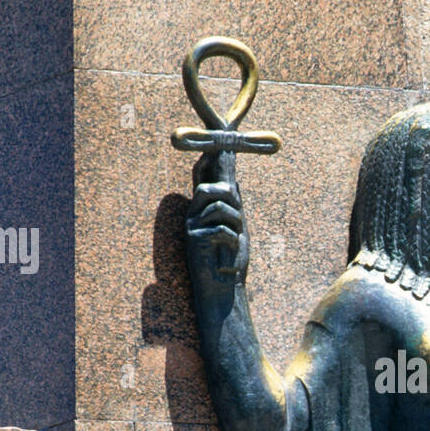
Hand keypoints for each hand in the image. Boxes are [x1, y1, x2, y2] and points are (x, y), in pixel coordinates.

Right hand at [185, 150, 248, 289]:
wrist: (224, 289)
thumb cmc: (230, 260)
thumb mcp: (235, 229)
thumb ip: (232, 207)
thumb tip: (234, 183)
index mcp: (203, 209)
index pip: (204, 177)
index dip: (209, 159)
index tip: (215, 141)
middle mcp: (194, 214)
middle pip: (213, 187)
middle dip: (232, 199)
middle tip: (238, 221)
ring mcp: (192, 226)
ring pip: (222, 206)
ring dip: (236, 225)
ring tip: (233, 243)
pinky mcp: (193, 239)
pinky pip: (222, 229)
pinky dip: (232, 242)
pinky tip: (227, 257)